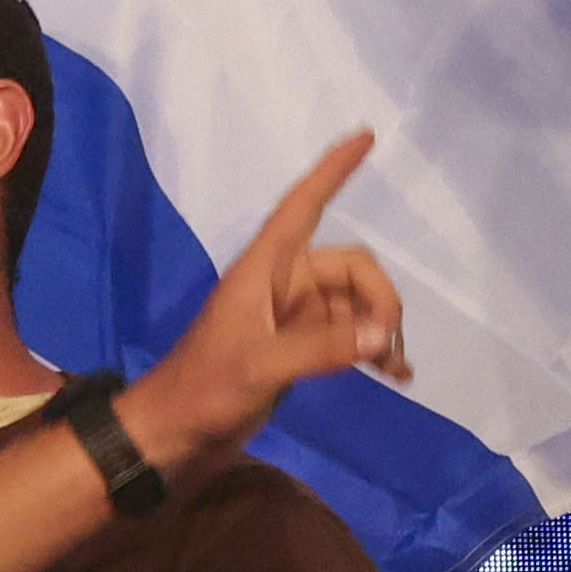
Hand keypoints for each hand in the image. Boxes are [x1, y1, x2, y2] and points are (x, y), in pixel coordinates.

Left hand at [124, 137, 405, 470]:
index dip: (332, 170)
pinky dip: (371, 349)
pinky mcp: (299, 349)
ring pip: (355, 303)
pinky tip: (394, 374)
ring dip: (380, 329)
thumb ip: (322, 349)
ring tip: (395, 368)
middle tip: (386, 343)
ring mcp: (293, 318)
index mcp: (264, 269)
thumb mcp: (260, 366)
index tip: (366, 136)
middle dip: (378, 297)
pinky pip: (348, 335)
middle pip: (350, 266)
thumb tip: (382, 335)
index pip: (303, 205)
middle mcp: (283, 285)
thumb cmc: (204, 388)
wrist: (175, 435)